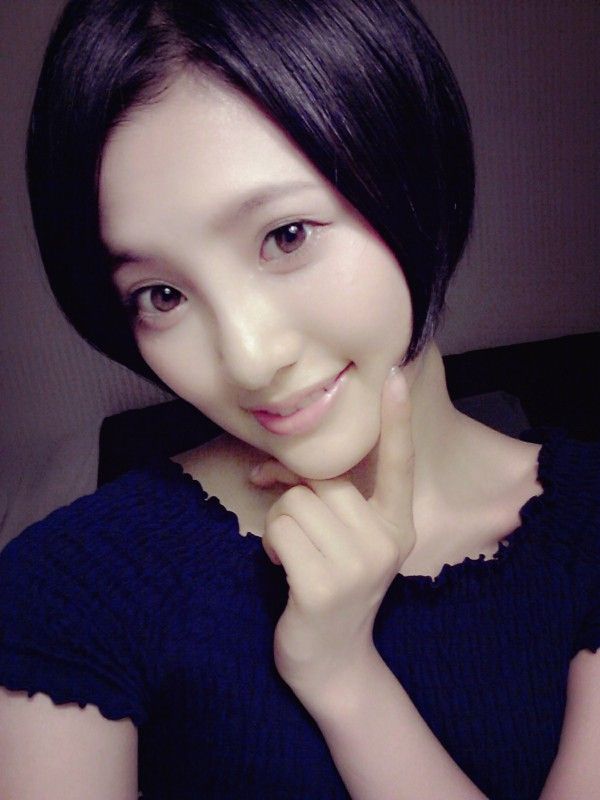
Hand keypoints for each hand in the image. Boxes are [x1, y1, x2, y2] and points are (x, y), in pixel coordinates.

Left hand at [249, 367, 415, 706]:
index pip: (399, 464)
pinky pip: (280, 530)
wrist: (331, 661)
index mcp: (398, 526)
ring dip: (280, 525)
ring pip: (296, 502)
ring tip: (292, 556)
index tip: (397, 375)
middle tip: (291, 527)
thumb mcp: (346, 543)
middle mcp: (386, 541)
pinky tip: (283, 571)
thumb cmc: (330, 588)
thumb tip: (272, 466)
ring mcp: (359, 566)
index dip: (397, 419)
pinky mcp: (324, 586)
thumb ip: (330, 502)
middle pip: (323, 480)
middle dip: (293, 496)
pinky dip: (271, 545)